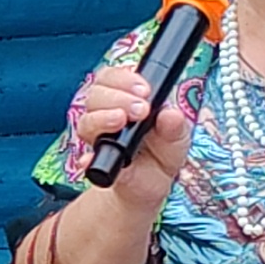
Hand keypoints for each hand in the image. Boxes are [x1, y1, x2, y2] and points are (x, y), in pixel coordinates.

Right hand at [67, 61, 191, 210]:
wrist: (151, 185)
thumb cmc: (161, 153)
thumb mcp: (178, 137)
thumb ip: (176, 125)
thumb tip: (171, 114)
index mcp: (126, 99)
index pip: (112, 77)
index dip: (124, 78)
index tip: (144, 90)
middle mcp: (106, 114)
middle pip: (96, 94)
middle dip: (117, 97)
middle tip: (140, 109)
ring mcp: (99, 138)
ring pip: (86, 120)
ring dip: (102, 118)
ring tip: (120, 121)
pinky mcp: (98, 163)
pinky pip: (87, 158)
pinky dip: (89, 158)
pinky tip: (93, 159)